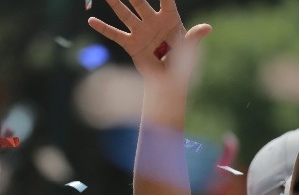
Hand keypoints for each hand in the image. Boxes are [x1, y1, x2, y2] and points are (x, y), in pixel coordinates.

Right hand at [88, 0, 210, 84]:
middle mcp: (152, 22)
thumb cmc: (182, 65)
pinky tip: (91, 21)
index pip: (166, 0)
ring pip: (125, 14)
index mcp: (169, 20)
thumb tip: (208, 28)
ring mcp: (140, 32)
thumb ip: (194, 37)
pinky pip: (115, 34)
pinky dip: (103, 28)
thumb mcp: (189, 50)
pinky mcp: (131, 44)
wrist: (168, 83)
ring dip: (115, 3)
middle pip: (140, 2)